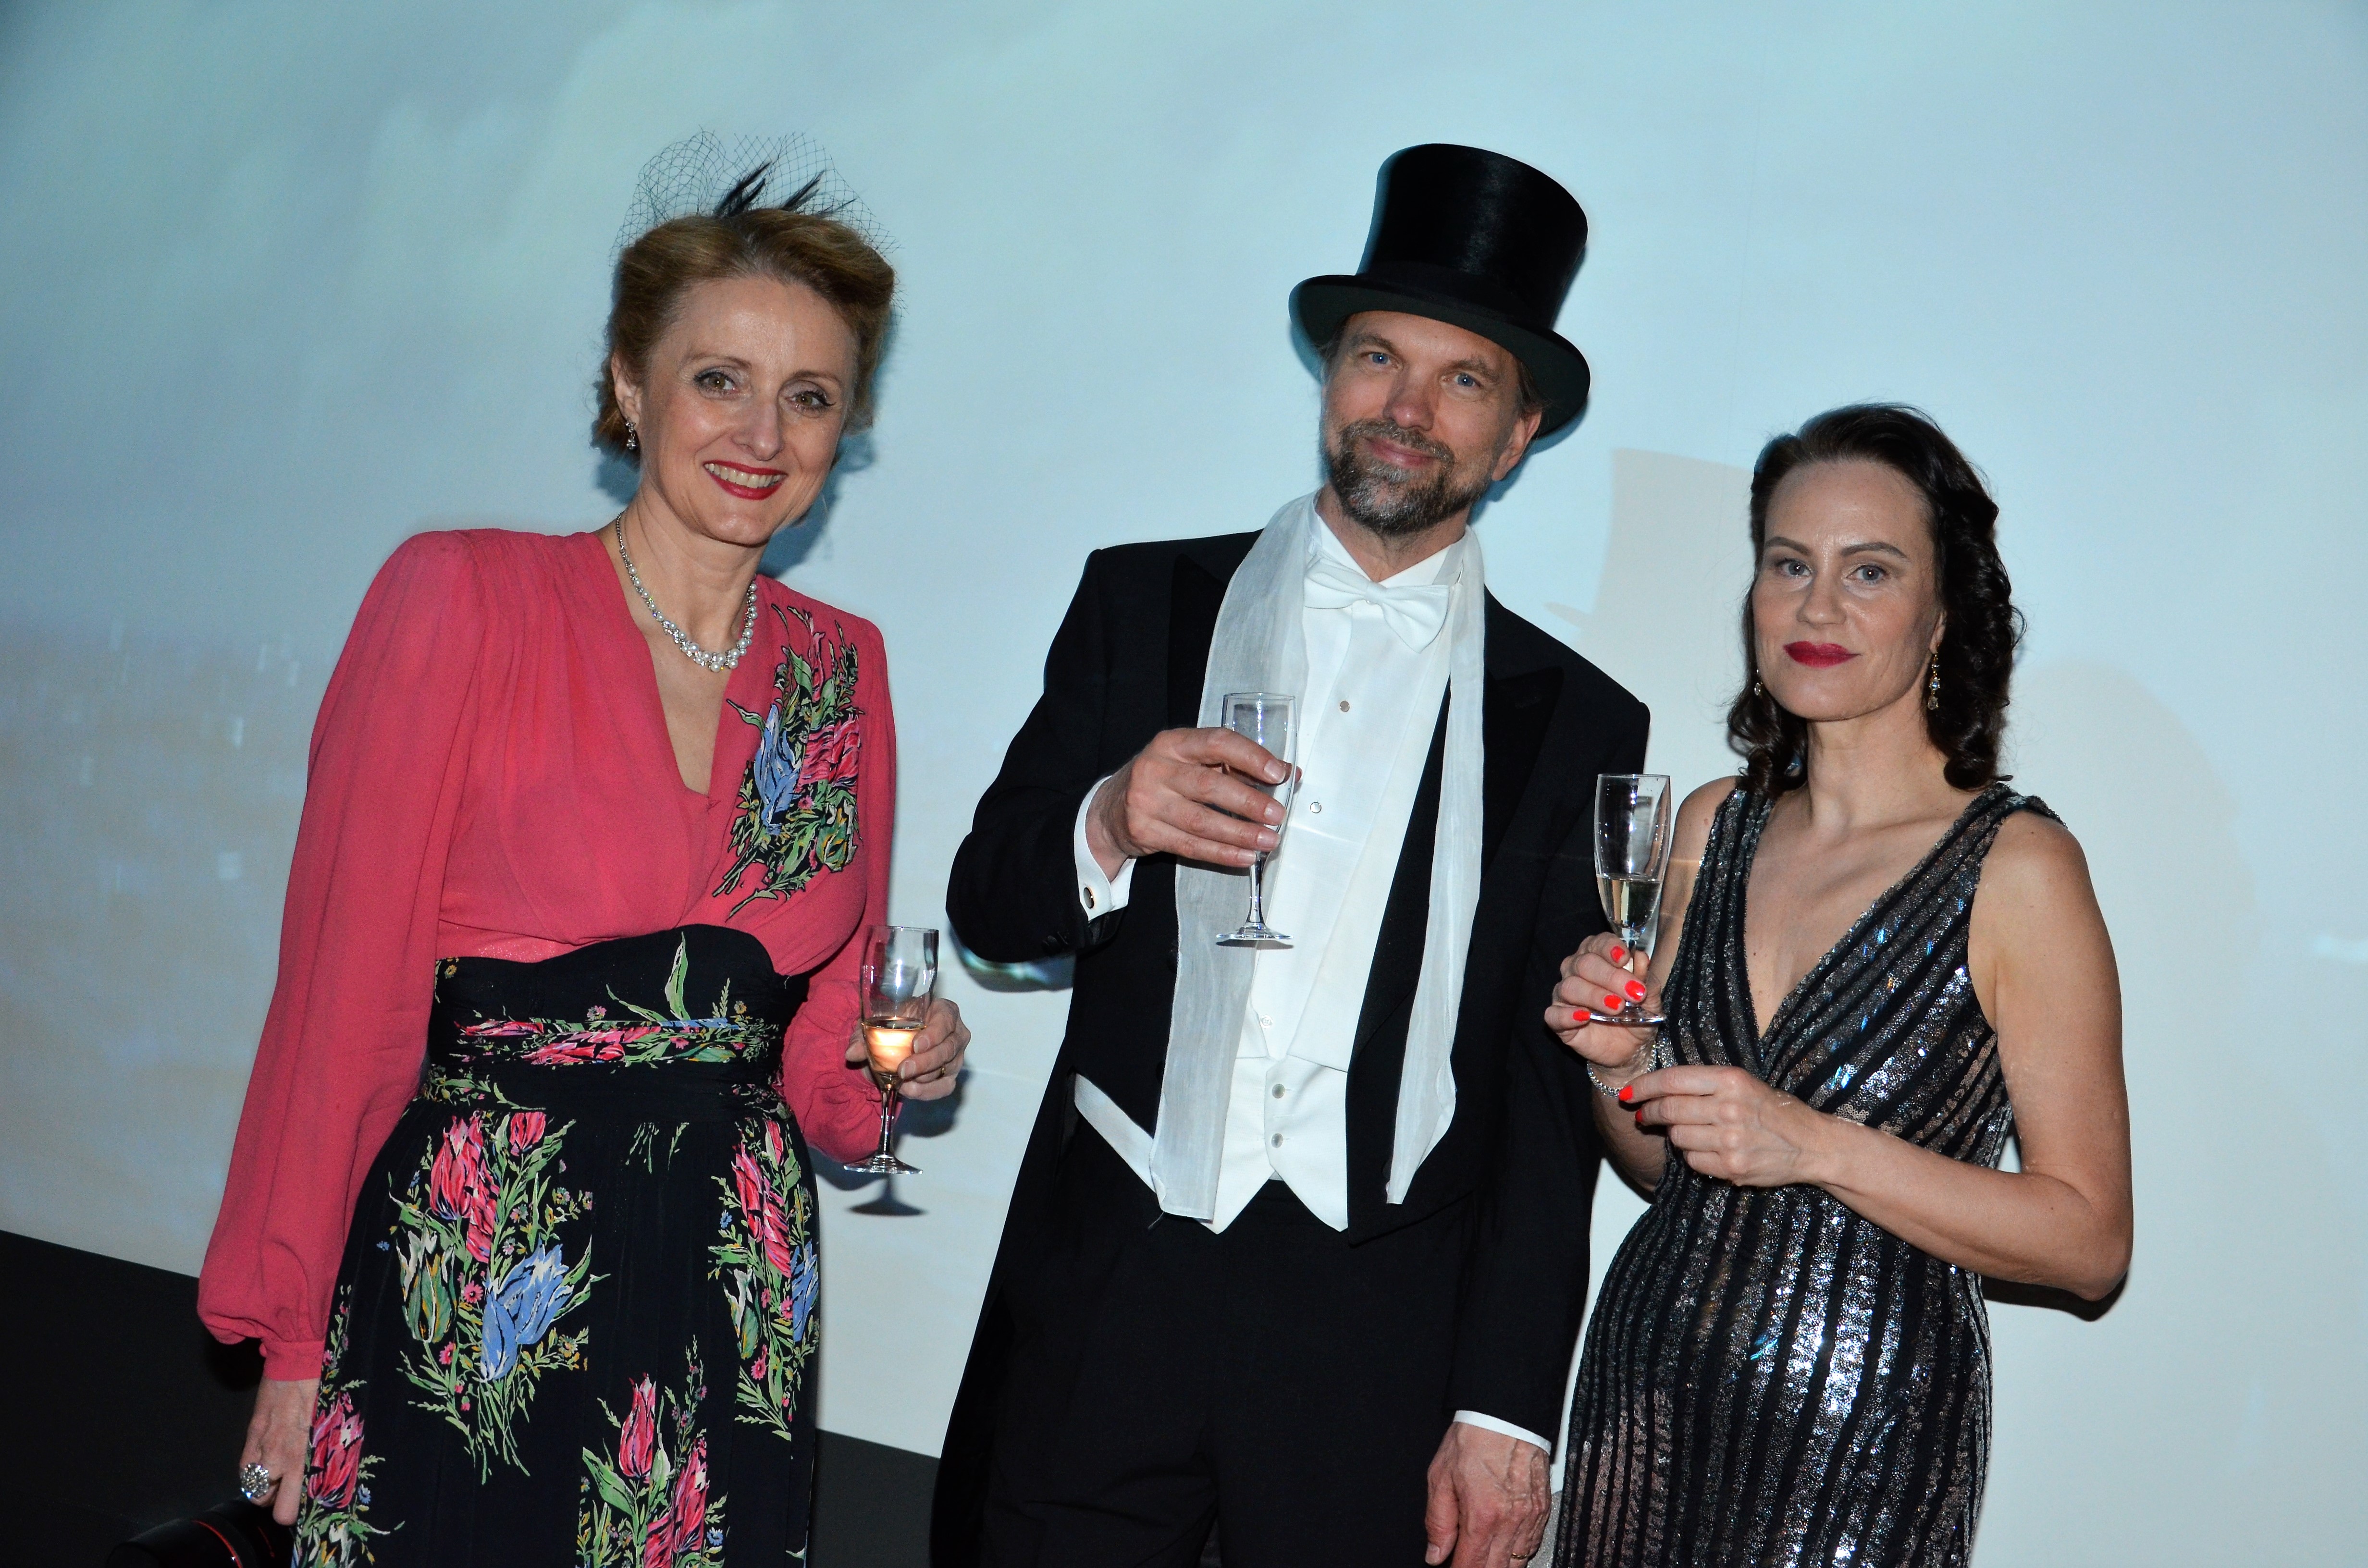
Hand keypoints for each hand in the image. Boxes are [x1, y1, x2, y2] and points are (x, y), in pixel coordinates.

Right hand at [239, 1375, 317, 1526]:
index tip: (302, 1504)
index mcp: (305, 1460)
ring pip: (251, 1486)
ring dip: (263, 1484)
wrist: (300, 1361)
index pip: (286, 1510)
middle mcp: (280, 1459)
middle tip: (288, 1489)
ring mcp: (262, 1447)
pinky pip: (244, 1466)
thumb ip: (325, 1458)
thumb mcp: (335, 1430)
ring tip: (278, 1471)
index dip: (292, 1511)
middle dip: (275, 1502)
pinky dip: (251, 1468)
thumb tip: (325, 1478)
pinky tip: (265, 1458)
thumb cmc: (327, 1392)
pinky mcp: (251, 1433)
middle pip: (264, 1503)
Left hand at [843, 998, 968, 1100]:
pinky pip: (945, 1087)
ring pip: (948, 1069)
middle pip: (949, 1048)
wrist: (892, 1048)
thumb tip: (852, 1053)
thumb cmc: (892, 1028)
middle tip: (903, 1070)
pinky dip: (927, 1092)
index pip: (946, 1019)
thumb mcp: (876, 1027)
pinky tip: (909, 1090)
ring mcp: (956, 1056)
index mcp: (942, 1010)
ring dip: (925, 1079)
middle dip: (926, 1062)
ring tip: (902, 1083)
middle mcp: (955, 1032)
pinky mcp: (951, 1076)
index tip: (916, 1045)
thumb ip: (864, 1037)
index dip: (934, 1033)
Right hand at [1084, 727, 1287, 873]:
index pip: (1216, 742)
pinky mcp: (1144, 831)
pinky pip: (1190, 846)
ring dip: (1239, 833)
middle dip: (1249, 802)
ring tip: (1268, 840)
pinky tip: (1245, 855)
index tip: (1278, 773)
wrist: (1111, 808)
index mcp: (1173, 743)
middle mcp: (1156, 768)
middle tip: (1277, 815)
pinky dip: (1221, 853)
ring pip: (1201, 821)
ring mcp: (1146, 801)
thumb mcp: (1192, 763)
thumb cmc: (1163, 780)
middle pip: (1209, 786)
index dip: (1250, 757)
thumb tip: (1288, 773)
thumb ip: (1237, 766)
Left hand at [1424, 1423, 1549, 1565]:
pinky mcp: (1542, 1508)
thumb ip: (1438, 1522)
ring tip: (1484, 1558)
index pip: (1471, 1566)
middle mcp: (1510, 1521)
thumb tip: (1435, 1554)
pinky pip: (1533, 1544)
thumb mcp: (1440, 1478)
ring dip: (1500, 1564)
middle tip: (1466, 1564)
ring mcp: (1530, 1516)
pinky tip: (1505, 1548)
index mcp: (1482, 1515)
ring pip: (1518, 1561)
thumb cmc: (1473, 1440)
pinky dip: (1518, 1552)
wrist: (1504, 1414)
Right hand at [1545, 933, 1655, 1080]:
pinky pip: (1554, 1014)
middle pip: (1585, 963)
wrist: (1631, 1048)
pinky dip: (1568, 1015)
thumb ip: (1646, 980)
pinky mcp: (1557, 1018)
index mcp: (1599, 956)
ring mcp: (1564, 994)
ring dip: (1595, 995)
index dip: (1610, 948)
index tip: (1625, 959)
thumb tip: (1642, 958)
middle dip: (1610, 977)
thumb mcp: (1650, 999)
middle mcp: (1577, 970)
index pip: (1598, 943)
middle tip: (1633, 993)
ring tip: (1618, 1008)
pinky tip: (1585, 1017)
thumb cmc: (1638, 1015)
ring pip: (1570, 987)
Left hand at [1627, 1065, 1831, 1187]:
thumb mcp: (1743, 1084)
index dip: (1644, 1086)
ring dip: (1676, 1135)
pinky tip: (1708, 1150)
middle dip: (1650, 1112)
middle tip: (1644, 1114)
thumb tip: (1657, 1091)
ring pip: (1677, 1137)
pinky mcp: (1732, 1167)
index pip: (1672, 1080)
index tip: (1629, 1093)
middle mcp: (1728, 1108)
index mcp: (1730, 1080)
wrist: (1811, 1144)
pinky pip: (1692, 1161)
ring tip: (1691, 1131)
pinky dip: (1693, 1156)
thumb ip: (1704, 1084)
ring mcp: (1730, 1140)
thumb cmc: (1774, 1110)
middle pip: (1669, 1109)